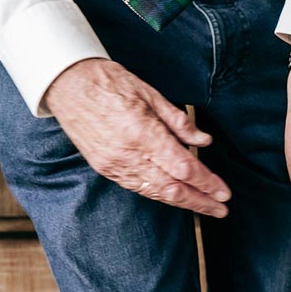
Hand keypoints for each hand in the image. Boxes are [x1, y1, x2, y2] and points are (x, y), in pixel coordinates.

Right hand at [43, 58, 230, 216]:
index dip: (207, 183)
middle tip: (221, 209)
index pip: (184, 168)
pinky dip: (160, 195)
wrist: (66, 83)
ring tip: (204, 207)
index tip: (224, 193)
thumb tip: (204, 142)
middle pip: (172, 188)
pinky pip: (138, 188)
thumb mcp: (151, 94)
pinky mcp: (105, 168)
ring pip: (155, 192)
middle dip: (200, 201)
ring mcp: (114, 164)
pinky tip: (176, 198)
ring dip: (182, 203)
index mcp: (143, 133)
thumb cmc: (110, 82)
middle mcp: (129, 154)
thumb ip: (179, 122)